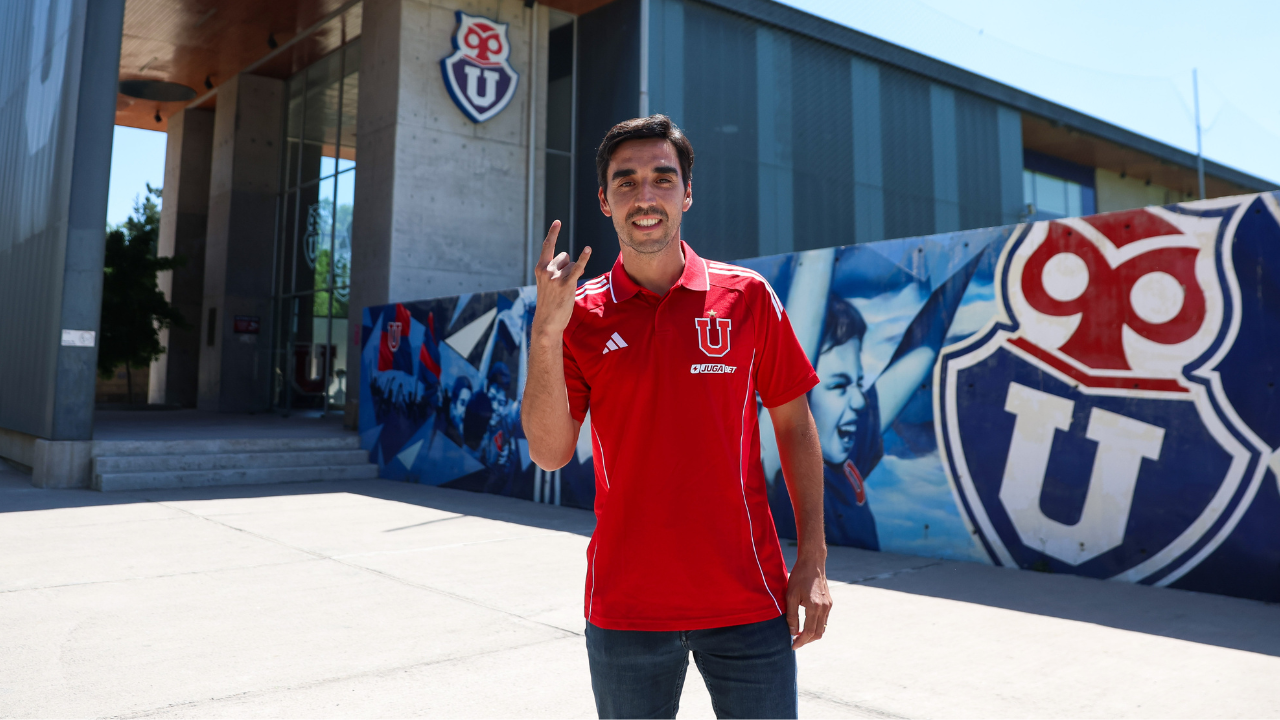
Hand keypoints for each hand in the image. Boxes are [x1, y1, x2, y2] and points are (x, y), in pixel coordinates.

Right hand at [531, 221, 590, 338]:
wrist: (546, 322)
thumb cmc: (549, 303)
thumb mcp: (547, 284)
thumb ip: (556, 270)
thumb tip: (573, 261)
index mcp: (540, 268)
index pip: (547, 246)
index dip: (553, 233)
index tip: (558, 222)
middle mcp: (546, 270)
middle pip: (565, 256)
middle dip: (567, 267)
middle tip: (560, 285)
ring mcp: (556, 277)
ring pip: (572, 265)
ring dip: (572, 275)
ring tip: (564, 290)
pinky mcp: (566, 284)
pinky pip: (577, 267)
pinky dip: (584, 258)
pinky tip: (588, 250)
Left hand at [786, 552, 831, 649]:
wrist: (813, 562)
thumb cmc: (799, 577)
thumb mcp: (790, 596)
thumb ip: (791, 615)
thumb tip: (792, 632)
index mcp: (814, 607)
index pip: (809, 632)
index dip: (801, 641)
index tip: (793, 646)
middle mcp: (824, 608)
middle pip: (818, 633)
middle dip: (806, 640)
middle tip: (795, 642)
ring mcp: (828, 605)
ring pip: (822, 628)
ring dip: (812, 634)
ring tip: (799, 635)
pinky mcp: (829, 602)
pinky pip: (824, 620)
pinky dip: (816, 626)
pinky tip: (806, 624)